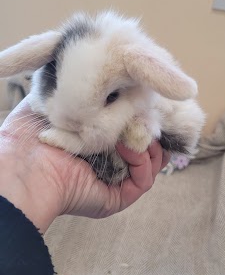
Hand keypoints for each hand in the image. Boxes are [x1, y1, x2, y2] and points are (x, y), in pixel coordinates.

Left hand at [0, 97, 169, 232]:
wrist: (23, 167)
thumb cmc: (31, 135)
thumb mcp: (53, 102)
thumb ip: (75, 90)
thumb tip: (98, 76)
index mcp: (93, 145)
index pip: (127, 133)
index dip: (140, 120)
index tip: (146, 104)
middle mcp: (105, 165)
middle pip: (144, 151)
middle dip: (152, 134)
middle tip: (150, 118)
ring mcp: (113, 183)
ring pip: (149, 168)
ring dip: (151, 148)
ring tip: (139, 132)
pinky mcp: (116, 198)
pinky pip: (143, 182)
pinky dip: (144, 163)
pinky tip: (130, 147)